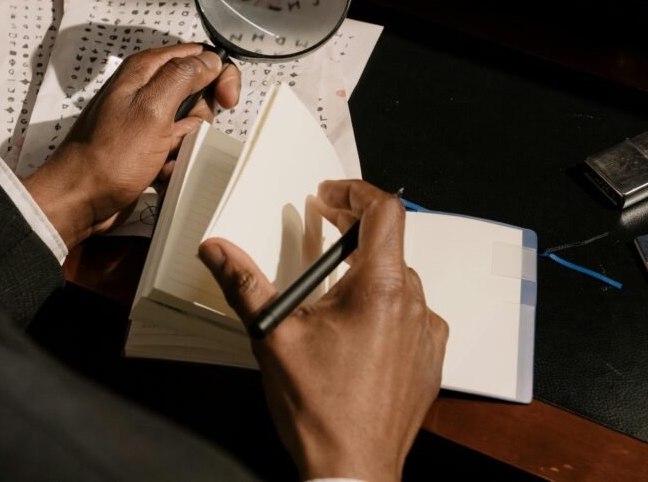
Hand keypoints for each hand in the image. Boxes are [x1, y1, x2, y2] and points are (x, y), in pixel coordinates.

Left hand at [24, 44, 240, 248]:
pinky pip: (179, 148)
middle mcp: (146, 90)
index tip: (226, 100)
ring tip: (162, 156)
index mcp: (145, 70)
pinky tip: (158, 170)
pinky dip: (176, 161)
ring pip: (192, 124)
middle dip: (200, 119)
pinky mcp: (148, 145)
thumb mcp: (152, 109)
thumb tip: (210, 60)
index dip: (219, 75)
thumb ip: (183, 76)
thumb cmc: (109, 157)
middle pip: (200, 93)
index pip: (199, 55)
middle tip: (180, 134)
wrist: (81, 199)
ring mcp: (147, 119)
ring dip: (186, 145)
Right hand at [199, 180, 447, 481]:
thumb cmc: (320, 411)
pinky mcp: (430, 359)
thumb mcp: (272, 337)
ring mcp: (427, 334)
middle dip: (353, 232)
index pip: (384, 212)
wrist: (353, 472)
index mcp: (380, 289)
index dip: (355, 193)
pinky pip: (412, 316)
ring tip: (331, 289)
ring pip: (399, 282)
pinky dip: (385, 308)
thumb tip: (217, 250)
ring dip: (368, 273)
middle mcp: (413, 305)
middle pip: (389, 246)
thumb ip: (245, 284)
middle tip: (322, 229)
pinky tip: (356, 329)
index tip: (328, 198)